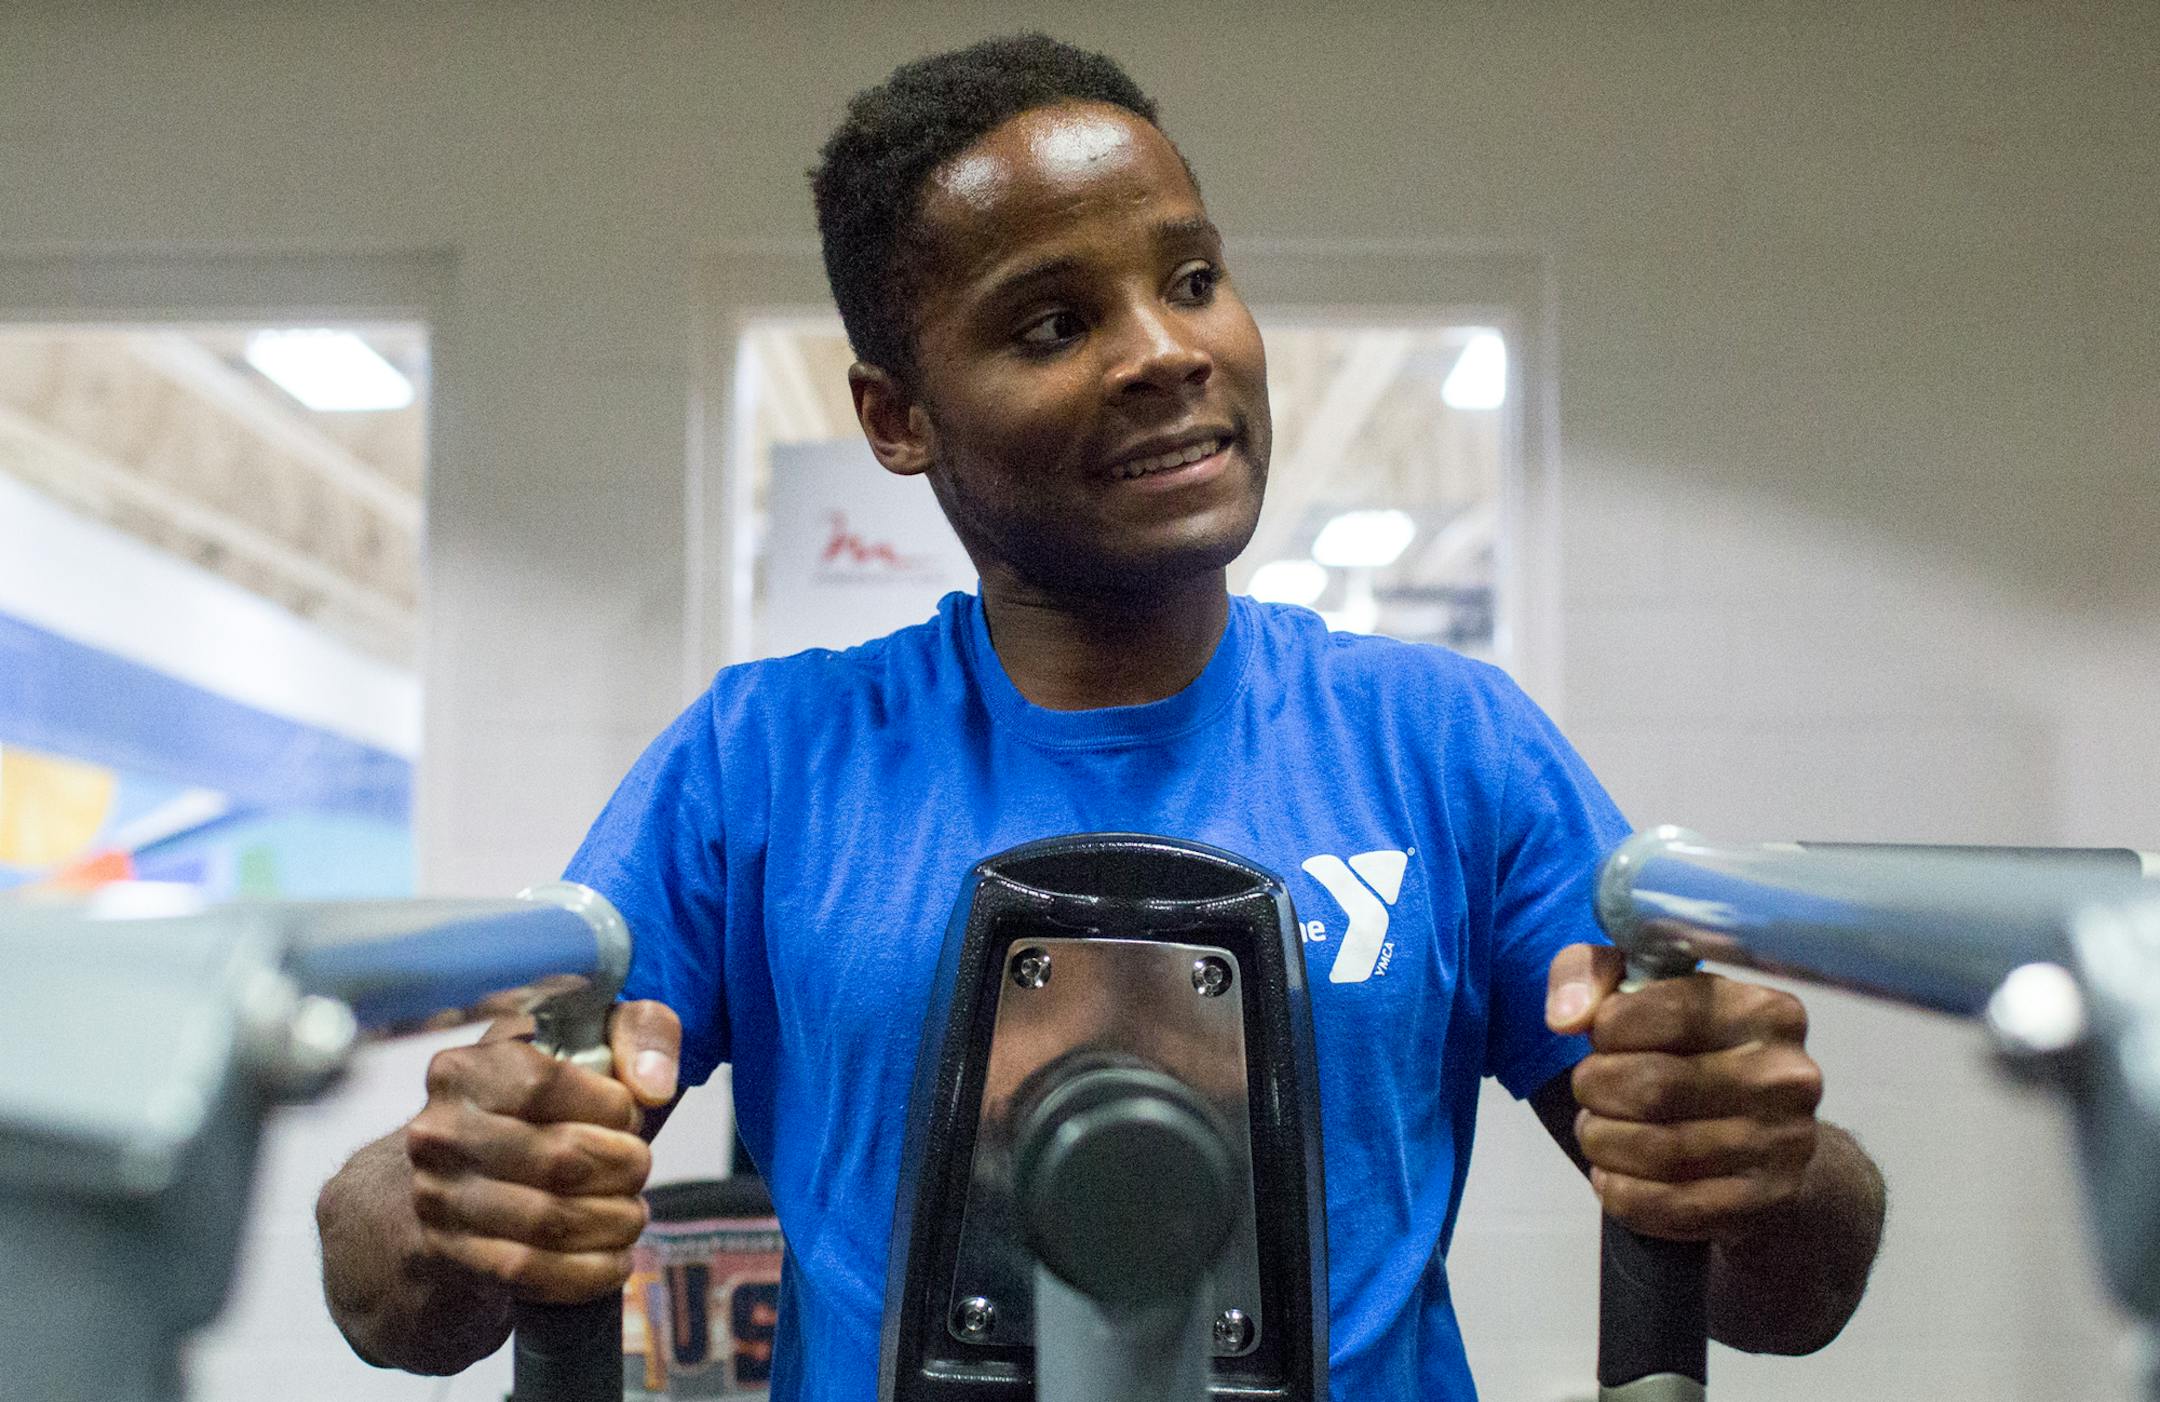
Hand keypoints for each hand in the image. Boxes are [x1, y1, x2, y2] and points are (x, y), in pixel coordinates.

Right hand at [402, 999, 680, 1302]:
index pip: (547, 1085)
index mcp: (465, 1070)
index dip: (610, 1107)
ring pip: (550, 1223)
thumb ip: (638, 1030)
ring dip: (614, 1222)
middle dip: (624, 1168)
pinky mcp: (450, 1254)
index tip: (629, 1116)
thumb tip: (655, 1087)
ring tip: (630, 1212)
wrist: (458, 1176)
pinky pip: (531, 1272)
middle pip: (560, 1159)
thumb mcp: (584, 1042)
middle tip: (637, 1168)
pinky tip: (614, 1259)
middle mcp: (439, 1133)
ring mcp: (437, 1198)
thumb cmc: (539, 1103)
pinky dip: (589, 1272)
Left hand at [1546, 944, 1822, 1243]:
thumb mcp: (1647, 990)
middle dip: (1596, 1089)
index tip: (1601, 1038)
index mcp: (1766, 1011)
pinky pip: (1671, 1207)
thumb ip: (1594, 973)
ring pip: (1658, 1152)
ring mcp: (1785, 1144)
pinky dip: (1622, 1194)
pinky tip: (1613, 1176)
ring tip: (1598, 1132)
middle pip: (1655, 1086)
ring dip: (1603, 1142)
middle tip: (1590, 1091)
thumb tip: (1566, 1017)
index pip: (1668, 1011)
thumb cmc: (1692, 1051)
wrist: (1763, 1137)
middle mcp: (1787, 1076)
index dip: (1610, 1028)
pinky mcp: (1767, 1201)